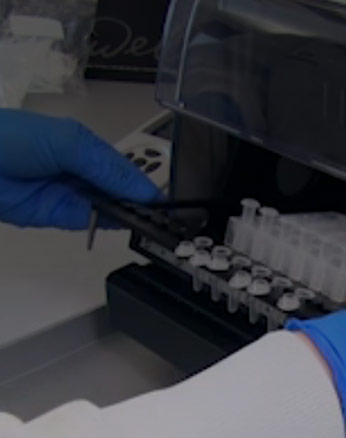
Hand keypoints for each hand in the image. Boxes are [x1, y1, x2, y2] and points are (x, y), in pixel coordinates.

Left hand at [0, 109, 160, 229]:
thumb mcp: (66, 142)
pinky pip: (92, 222)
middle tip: (161, 215)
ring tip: (148, 221)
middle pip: (121, 190)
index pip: (126, 169)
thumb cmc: (7, 138)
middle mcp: (81, 171)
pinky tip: (124, 224)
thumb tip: (138, 187)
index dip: (144, 184)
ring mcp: (71, 194)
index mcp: (86, 146)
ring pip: (110, 207)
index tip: (162, 200)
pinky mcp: (60, 216)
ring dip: (128, 214)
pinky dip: (109, 224)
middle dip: (139, 201)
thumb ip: (105, 165)